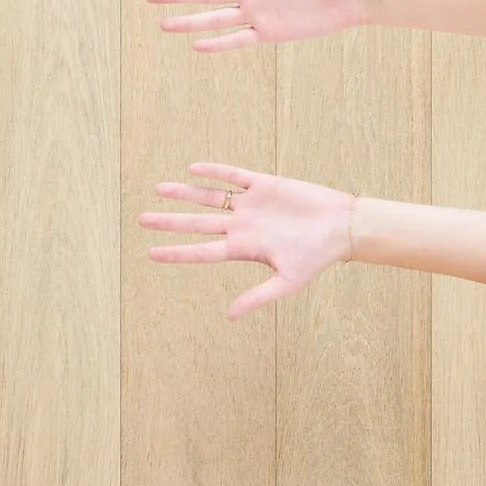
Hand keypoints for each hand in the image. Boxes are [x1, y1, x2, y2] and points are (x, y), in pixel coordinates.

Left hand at [140, 163, 355, 317]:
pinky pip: (234, 176)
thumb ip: (257, 297)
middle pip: (198, 223)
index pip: (202, 252)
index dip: (177, 253)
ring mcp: (251, 205)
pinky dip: (215, 171)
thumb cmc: (317, 258)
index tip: (151, 253)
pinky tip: (193, 168)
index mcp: (244, 249)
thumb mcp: (286, 283)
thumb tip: (229, 317)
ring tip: (159, 189)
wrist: (342, 228)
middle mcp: (242, 226)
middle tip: (142, 220)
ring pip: (210, 197)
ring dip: (186, 193)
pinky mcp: (265, 184)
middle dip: (171, 221)